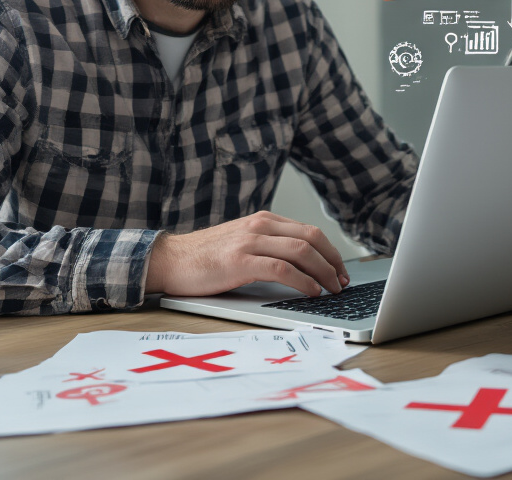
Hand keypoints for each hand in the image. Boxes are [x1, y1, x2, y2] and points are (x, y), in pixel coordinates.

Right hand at [144, 211, 349, 297]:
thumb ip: (268, 247)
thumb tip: (302, 267)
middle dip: (333, 262)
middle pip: (312, 238)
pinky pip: (282, 268)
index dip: (331, 252)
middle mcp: (260, 225)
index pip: (309, 232)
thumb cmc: (205, 258)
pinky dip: (303, 281)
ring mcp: (250, 241)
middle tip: (342, 283)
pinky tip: (311, 291)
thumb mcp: (242, 244)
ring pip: (302, 251)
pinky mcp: (240, 261)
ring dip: (324, 273)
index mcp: (263, 220)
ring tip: (332, 290)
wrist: (169, 260)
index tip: (340, 271)